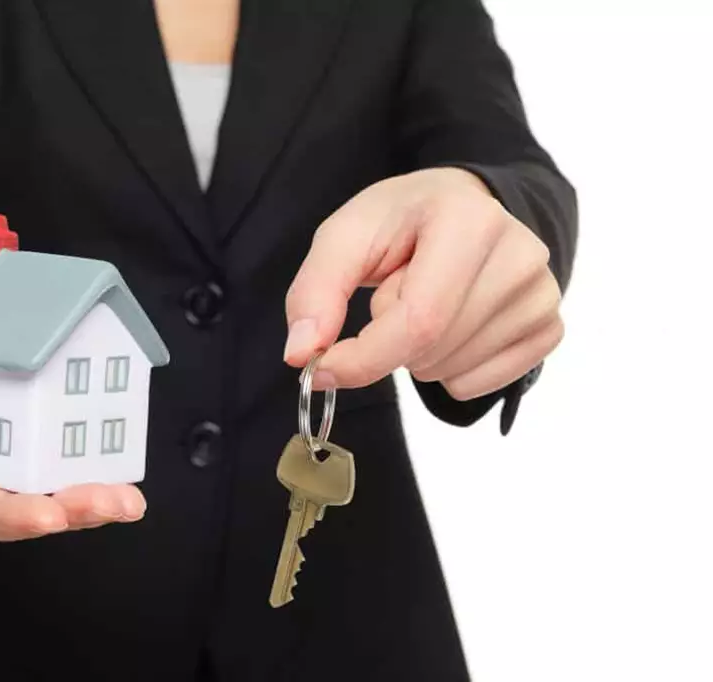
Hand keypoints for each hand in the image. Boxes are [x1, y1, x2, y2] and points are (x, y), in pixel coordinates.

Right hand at [0, 345, 146, 545]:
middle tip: (113, 503)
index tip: (48, 513)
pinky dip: (92, 481)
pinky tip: (123, 480)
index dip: (10, 513)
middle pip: (21, 515)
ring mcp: (1, 487)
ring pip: (48, 505)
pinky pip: (59, 482)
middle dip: (71, 512)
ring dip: (90, 504)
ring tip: (128, 501)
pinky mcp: (26, 470)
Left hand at [284, 167, 563, 399]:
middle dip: (389, 344)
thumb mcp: (345, 237)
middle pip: (433, 349)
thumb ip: (315, 292)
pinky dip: (451, 370)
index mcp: (469, 220)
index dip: (362, 357)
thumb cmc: (402, 221)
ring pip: (454, 371)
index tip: (321, 367)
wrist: (461, 207)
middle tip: (393, 295)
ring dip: (418, 356)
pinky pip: (483, 383)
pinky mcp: (549, 325)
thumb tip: (302, 354)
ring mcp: (542, 293)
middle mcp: (520, 255)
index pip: (418, 320)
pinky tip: (451, 326)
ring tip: (425, 303)